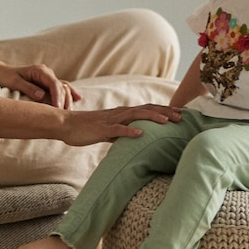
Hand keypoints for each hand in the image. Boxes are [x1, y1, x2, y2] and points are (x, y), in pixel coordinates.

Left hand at [0, 62, 81, 108]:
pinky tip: (78, 99)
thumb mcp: (14, 82)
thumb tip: (41, 96)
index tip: (58, 109)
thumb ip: (28, 88)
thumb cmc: (6, 77)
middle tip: (66, 115)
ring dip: (68, 99)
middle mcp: (47, 73)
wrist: (1, 72)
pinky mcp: (47, 84)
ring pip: (63, 88)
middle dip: (65, 101)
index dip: (58, 97)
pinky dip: (68, 94)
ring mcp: (48, 78)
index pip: (54, 84)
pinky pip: (61, 89)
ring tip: (71, 113)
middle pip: (61, 87)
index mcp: (40, 71)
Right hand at [61, 104, 182, 145]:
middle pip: (147, 109)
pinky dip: (130, 131)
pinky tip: (141, 134)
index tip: (180, 114)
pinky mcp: (102, 129)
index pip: (148, 109)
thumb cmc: (87, 129)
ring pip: (136, 116)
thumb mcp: (110, 131)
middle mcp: (120, 113)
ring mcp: (112, 120)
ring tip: (168, 122)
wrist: (66, 125)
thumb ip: (123, 132)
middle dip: (166, 112)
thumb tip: (136, 138)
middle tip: (182, 117)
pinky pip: (118, 129)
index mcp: (123, 113)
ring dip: (153, 118)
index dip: (165, 111)